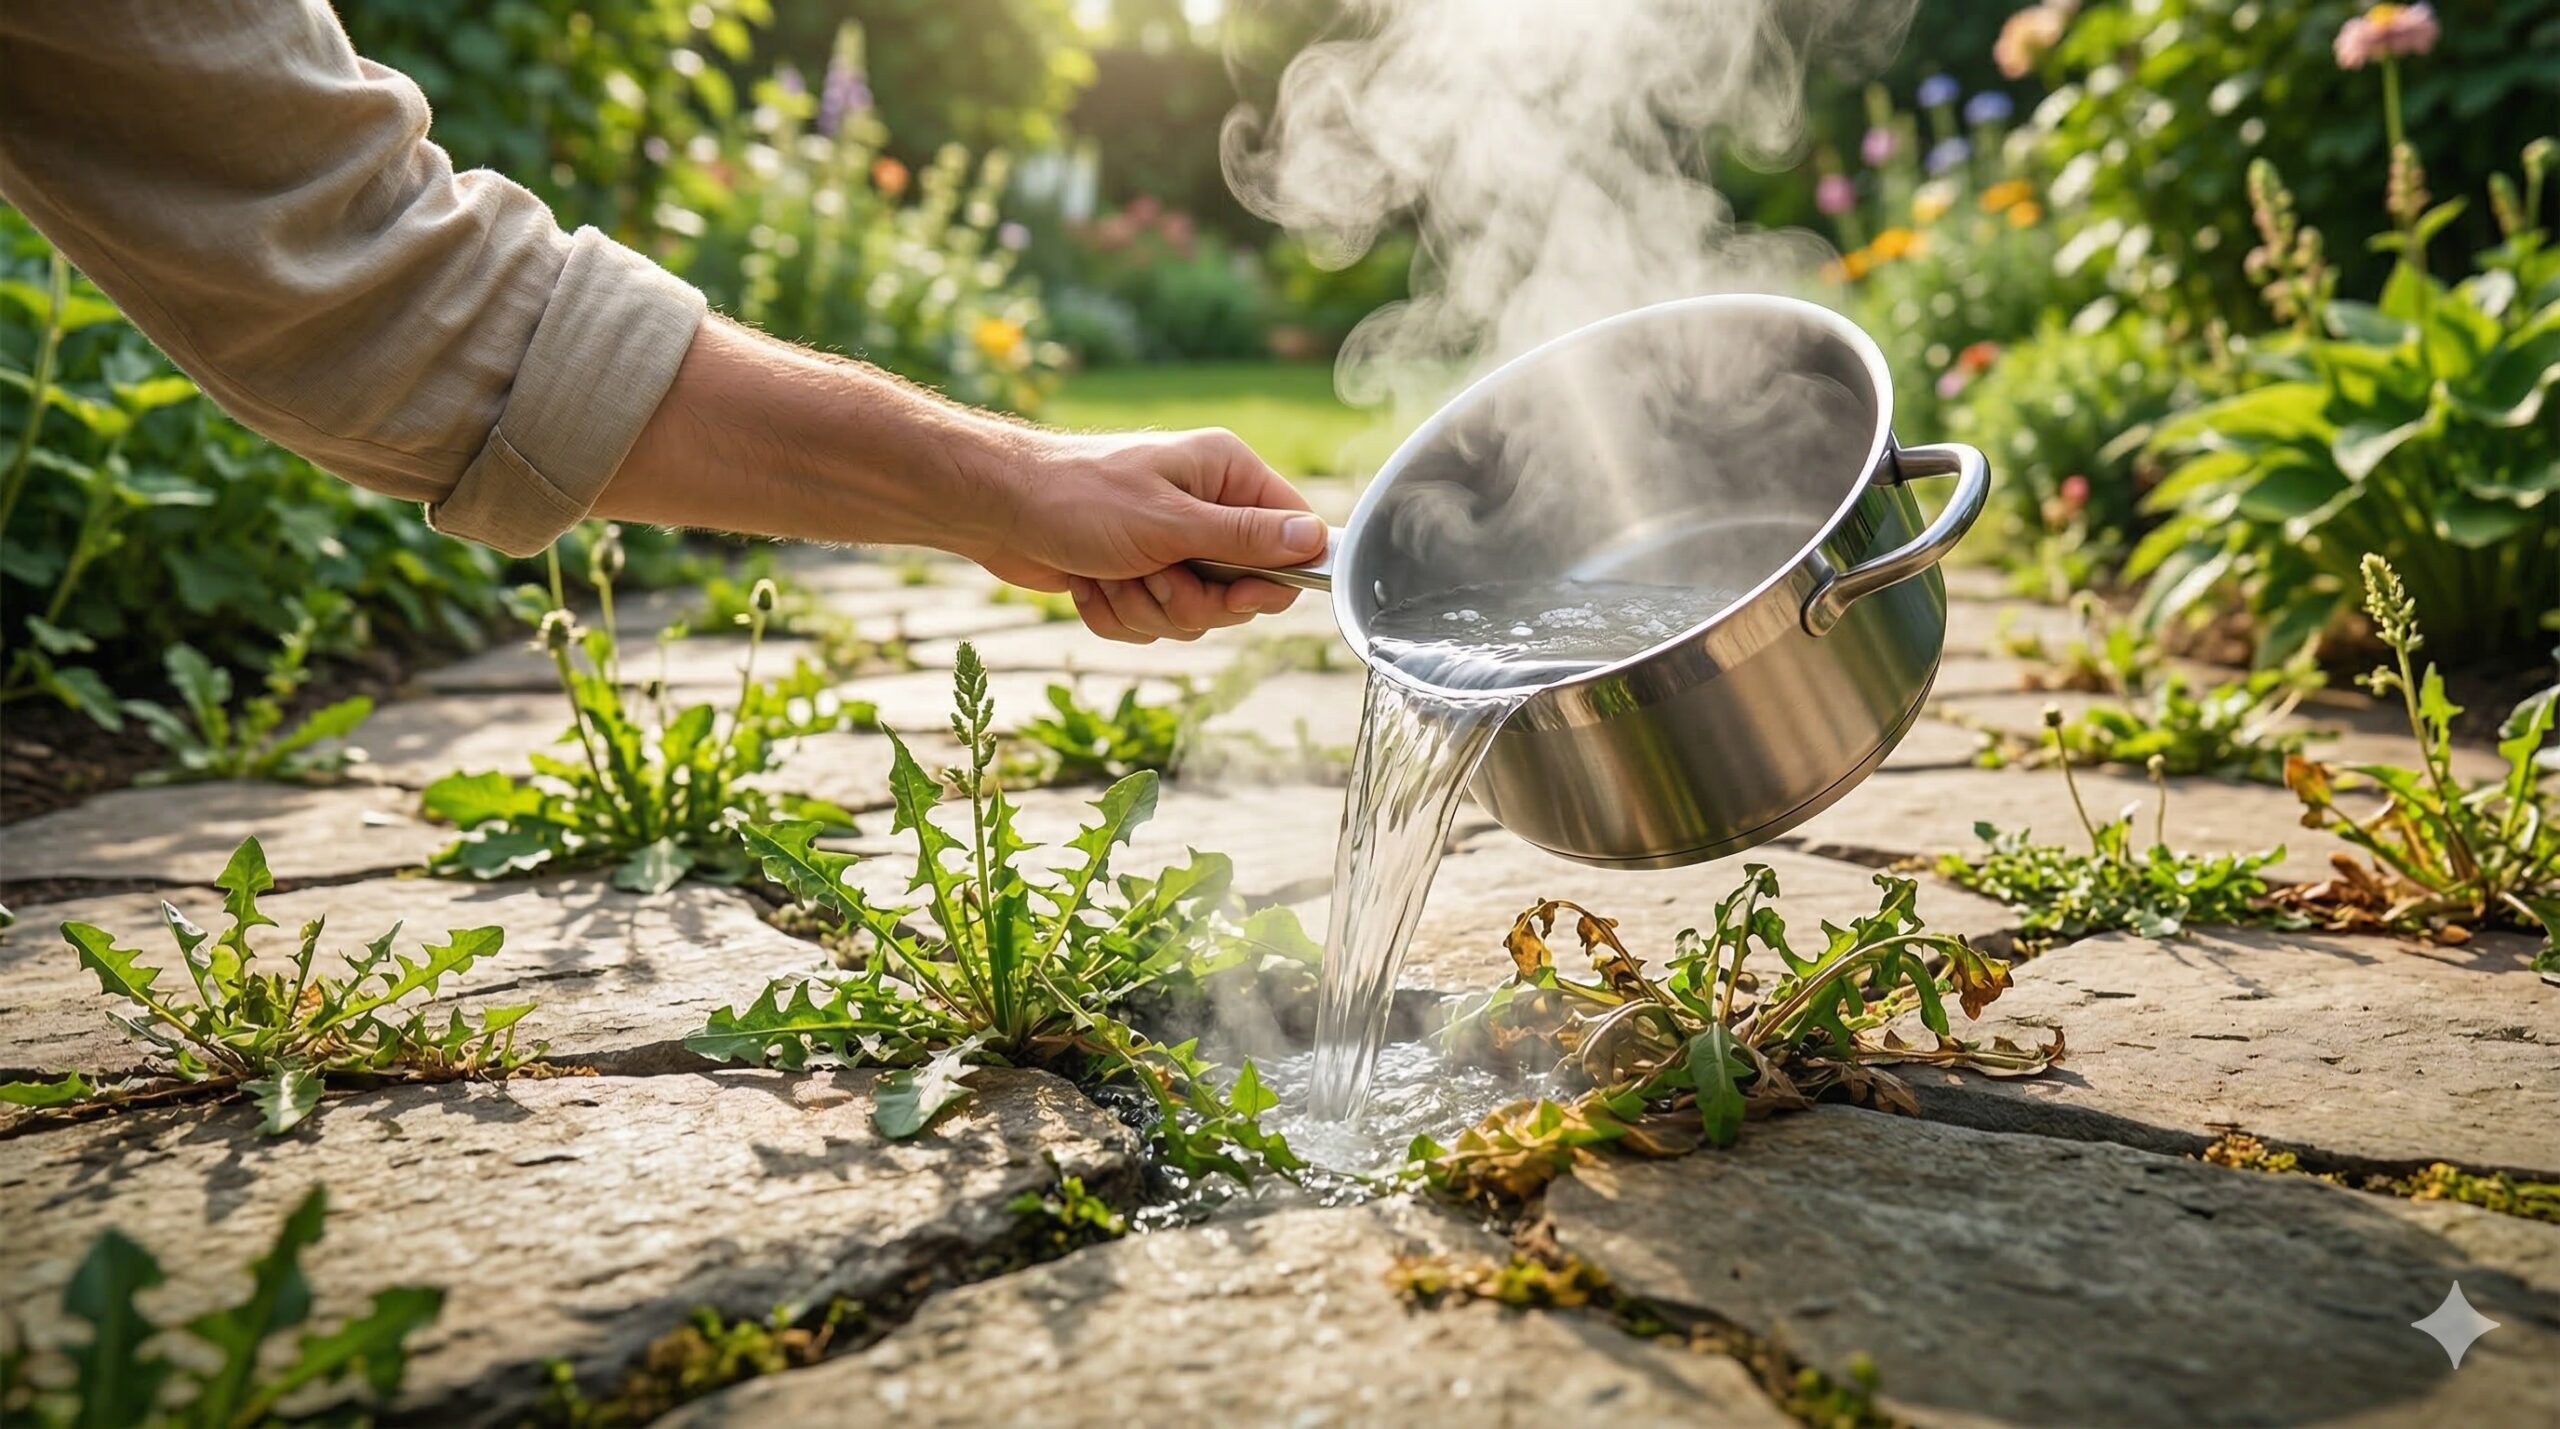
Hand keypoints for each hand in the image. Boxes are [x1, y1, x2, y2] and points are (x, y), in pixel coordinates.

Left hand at [964, 427, 1326, 642]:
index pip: (1291, 536)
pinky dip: (1118, 614)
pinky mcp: (1139, 575)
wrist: (996, 510)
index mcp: (1227, 475)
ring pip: (1194, 616)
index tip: (1238, 593)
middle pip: (1242, 591)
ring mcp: (1171, 544)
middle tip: (1152, 576)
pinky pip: (1153, 623)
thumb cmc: (1078, 499)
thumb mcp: (1169, 523)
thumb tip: (1315, 540)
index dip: (1270, 578)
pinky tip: (1090, 585)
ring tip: (1109, 574)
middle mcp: (1206, 508)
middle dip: (1189, 600)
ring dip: (1146, 609)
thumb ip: (1245, 538)